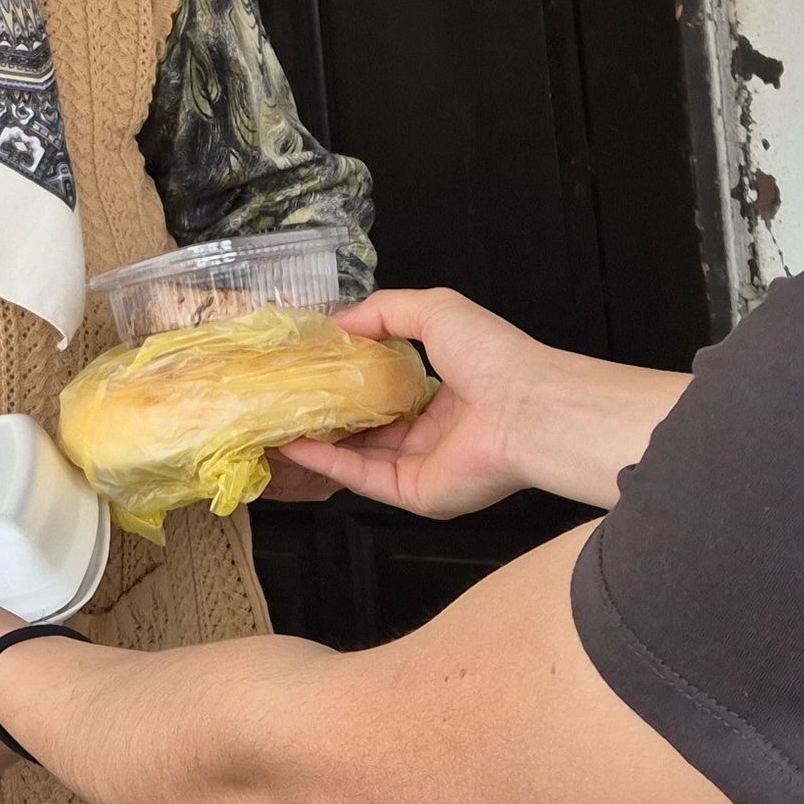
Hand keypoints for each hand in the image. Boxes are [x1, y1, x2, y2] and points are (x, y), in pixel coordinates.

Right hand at [270, 288, 554, 519]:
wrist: (525, 408)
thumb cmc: (492, 357)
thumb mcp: (434, 310)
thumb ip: (385, 311)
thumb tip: (339, 321)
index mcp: (446, 393)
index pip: (389, 391)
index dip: (351, 380)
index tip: (313, 366)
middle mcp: (434, 433)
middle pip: (370, 428)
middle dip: (329, 414)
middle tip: (288, 396)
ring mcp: (423, 466)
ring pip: (360, 456)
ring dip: (319, 440)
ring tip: (278, 420)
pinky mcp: (414, 492)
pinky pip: (362, 478)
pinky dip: (327, 463)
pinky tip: (295, 444)